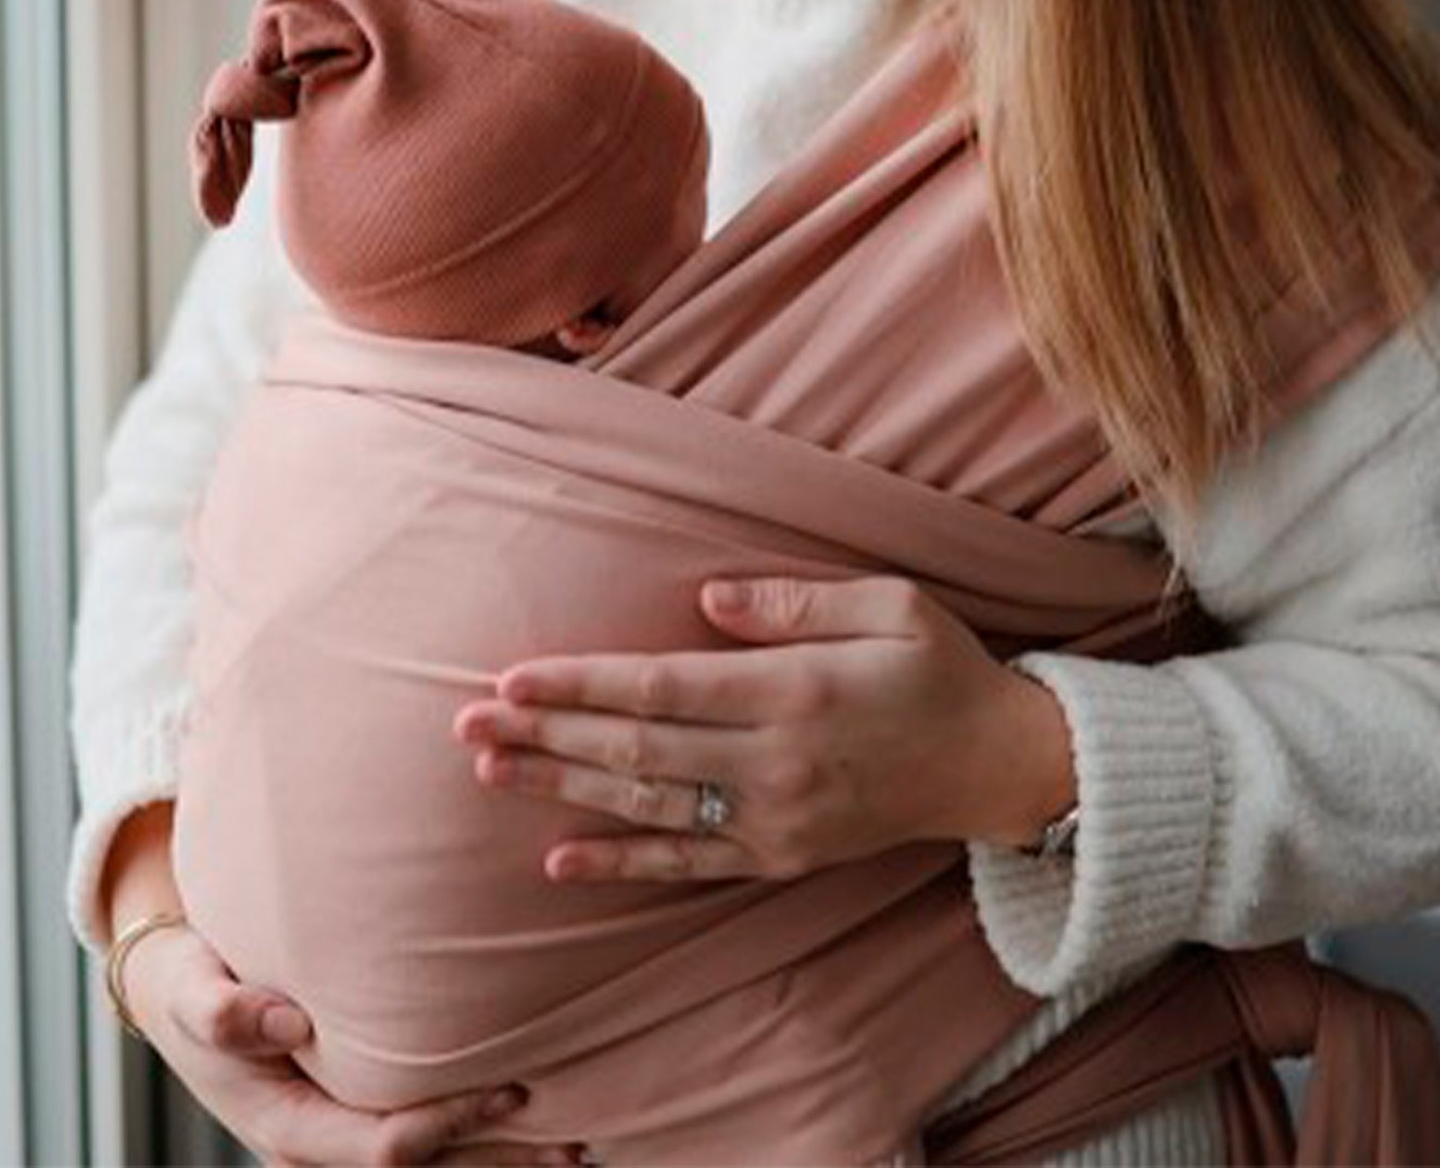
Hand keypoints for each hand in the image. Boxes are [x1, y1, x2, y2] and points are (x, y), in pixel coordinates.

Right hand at [118, 918, 584, 1166]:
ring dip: (503, 1161)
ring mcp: (342, 1134)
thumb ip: (224, 1009)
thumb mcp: (191, 992)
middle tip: (579, 1144)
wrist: (182, 991)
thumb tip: (284, 1020)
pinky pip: (428, 1138)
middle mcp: (323, 1144)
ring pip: (436, 1166)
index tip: (512, 1089)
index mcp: (290, 1127)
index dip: (449, 1124)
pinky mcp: (358, 1110)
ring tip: (582, 1145)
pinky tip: (534, 1118)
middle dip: (499, 1163)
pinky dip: (479, 1137)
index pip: (386, 1147)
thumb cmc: (192, 984)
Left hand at [452, 575, 1074, 883]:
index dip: (581, 684)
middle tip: (466, 726)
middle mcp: (774, 763)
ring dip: (562, 790)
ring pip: (647, 806)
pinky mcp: (780, 855)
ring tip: (490, 773)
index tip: (511, 678)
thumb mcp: (888, 605)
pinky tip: (559, 859)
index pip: (661, 688)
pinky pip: (687, 863)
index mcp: (793, 691)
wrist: (999, 766)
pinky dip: (622, 862)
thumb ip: (793, 602)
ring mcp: (775, 818)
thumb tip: (704, 601)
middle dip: (546, 735)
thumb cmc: (940, 668)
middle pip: (636, 750)